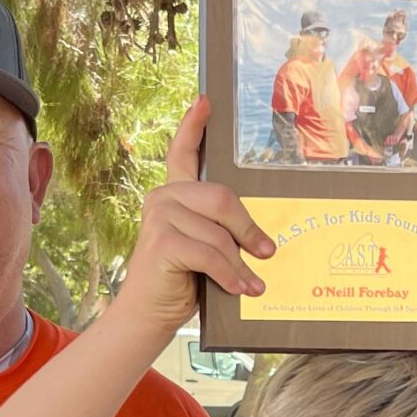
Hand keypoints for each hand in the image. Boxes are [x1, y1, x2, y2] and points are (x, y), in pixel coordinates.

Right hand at [123, 97, 273, 330]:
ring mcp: (159, 217)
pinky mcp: (161, 241)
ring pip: (218, 232)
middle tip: (267, 253)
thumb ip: (224, 232)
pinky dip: (228, 274)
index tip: (205, 101)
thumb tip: (266, 241)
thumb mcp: (208, 250)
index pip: (183, 153)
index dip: (193, 126)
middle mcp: (163, 198)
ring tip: (252, 285)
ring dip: (240, 263)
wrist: (149, 315)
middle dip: (248, 229)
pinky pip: (209, 253)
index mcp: (175, 195)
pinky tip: (238, 288)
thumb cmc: (183, 282)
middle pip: (221, 197)